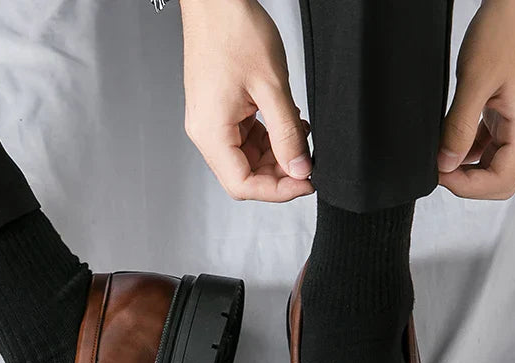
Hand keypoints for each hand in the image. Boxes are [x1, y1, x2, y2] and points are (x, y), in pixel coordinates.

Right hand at [180, 0, 313, 201]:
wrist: (216, 0)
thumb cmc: (234, 31)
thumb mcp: (272, 87)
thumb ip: (287, 134)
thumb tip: (300, 170)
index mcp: (211, 132)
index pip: (243, 184)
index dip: (277, 191)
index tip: (306, 182)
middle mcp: (206, 133)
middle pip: (244, 175)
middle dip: (279, 173)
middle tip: (308, 161)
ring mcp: (211, 123)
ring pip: (247, 159)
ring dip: (276, 154)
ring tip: (299, 133)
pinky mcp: (219, 112)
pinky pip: (245, 139)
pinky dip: (269, 138)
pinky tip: (286, 122)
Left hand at [438, 0, 514, 199]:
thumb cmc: (505, 30)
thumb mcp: (474, 82)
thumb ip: (458, 128)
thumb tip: (446, 164)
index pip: (500, 182)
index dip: (467, 186)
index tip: (440, 173)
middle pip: (497, 178)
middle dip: (465, 180)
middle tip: (437, 166)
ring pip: (489, 162)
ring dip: (463, 164)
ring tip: (439, 150)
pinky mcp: (504, 112)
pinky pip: (485, 142)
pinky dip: (464, 146)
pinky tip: (447, 136)